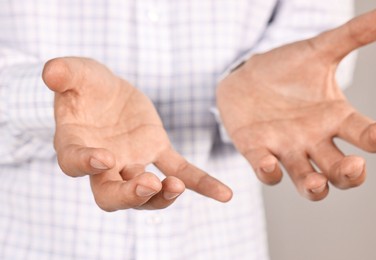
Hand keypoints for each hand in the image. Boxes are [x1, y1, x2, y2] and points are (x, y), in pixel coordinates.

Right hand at [42, 57, 231, 210]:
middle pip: (110, 194)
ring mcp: (132, 160)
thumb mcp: (75, 72)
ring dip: (161, 195)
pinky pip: (180, 170)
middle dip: (129, 195)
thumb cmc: (86, 85)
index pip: (74, 163)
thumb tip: (51, 73)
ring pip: (146, 191)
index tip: (105, 158)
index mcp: (76, 144)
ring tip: (176, 186)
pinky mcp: (157, 150)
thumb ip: (64, 73)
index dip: (86, 164)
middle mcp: (103, 163)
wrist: (107, 91)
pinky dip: (201, 183)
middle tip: (149, 185)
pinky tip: (225, 195)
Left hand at [217, 10, 375, 200]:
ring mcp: (285, 148)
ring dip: (314, 186)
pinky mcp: (257, 149)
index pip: (363, 135)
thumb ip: (351, 36)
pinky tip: (270, 164)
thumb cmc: (285, 68)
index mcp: (334, 118)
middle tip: (354, 167)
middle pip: (338, 169)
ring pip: (306, 179)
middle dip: (347, 174)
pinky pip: (266, 170)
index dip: (375, 139)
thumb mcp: (318, 51)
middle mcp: (314, 140)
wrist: (245, 76)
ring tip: (317, 183)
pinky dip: (269, 172)